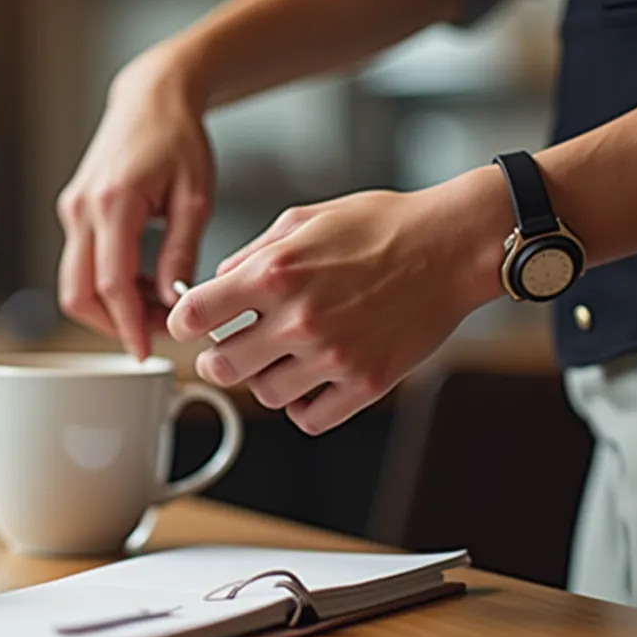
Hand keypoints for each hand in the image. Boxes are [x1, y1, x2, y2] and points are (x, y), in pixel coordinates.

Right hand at [57, 42, 215, 358]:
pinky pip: (80, 262)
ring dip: (111, 306)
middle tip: (158, 331)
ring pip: (74, 283)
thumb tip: (175, 302)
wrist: (151, 96)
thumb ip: (182, 253)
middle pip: (79, 294)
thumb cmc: (178, 137)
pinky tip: (144, 281)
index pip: (111, 284)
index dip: (128, 325)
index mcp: (114, 203)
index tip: (146, 351)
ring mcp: (72, 210)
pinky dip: (107, 283)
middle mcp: (82, 208)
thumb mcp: (195, 198)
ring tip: (158, 305)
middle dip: (114, 324)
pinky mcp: (73, 211)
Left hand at [167, 172, 507, 433]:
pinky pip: (310, 418)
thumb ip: (252, 254)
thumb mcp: (304, 218)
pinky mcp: (366, 383)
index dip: (183, 321)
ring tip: (283, 357)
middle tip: (229, 349)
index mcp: (275, 272)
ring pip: (265, 395)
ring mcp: (333, 356)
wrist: (452, 246)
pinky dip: (304, 405)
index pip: (195, 314)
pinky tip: (312, 380)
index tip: (190, 324)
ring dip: (265, 379)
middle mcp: (299, 318)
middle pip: (221, 366)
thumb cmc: (384, 226)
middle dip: (218, 357)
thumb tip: (216, 286)